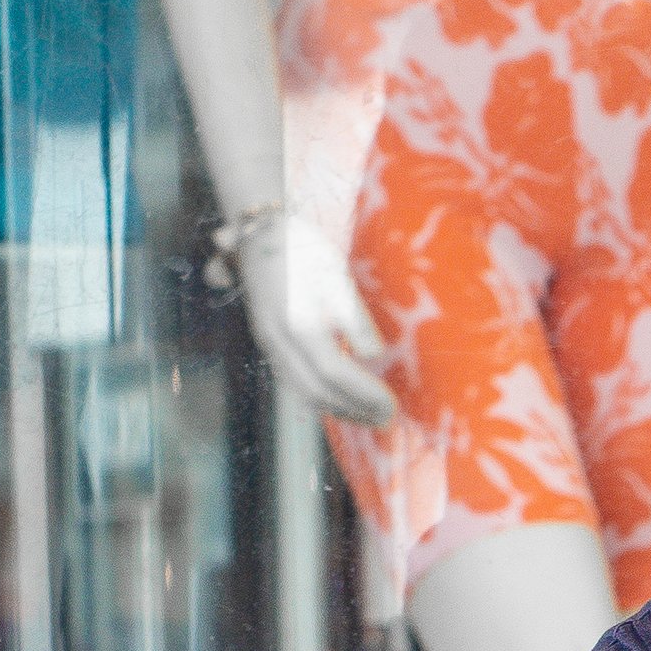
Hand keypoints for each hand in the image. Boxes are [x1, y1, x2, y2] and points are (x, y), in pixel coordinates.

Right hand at [236, 210, 398, 428]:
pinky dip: (319, 398)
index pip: (334, 372)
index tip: (391, 405)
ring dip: (337, 410)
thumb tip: (372, 355)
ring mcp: (268, 343)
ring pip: (301, 391)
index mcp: (297, 322)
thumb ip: (353, 319)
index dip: (363, 394)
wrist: (259, 230)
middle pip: (317, 390)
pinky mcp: (267, 342)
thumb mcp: (335, 277)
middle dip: (354, 410)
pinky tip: (340, 400)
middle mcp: (277, 339)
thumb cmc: (304, 248)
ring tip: (367, 417)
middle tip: (385, 420)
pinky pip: (292, 381)